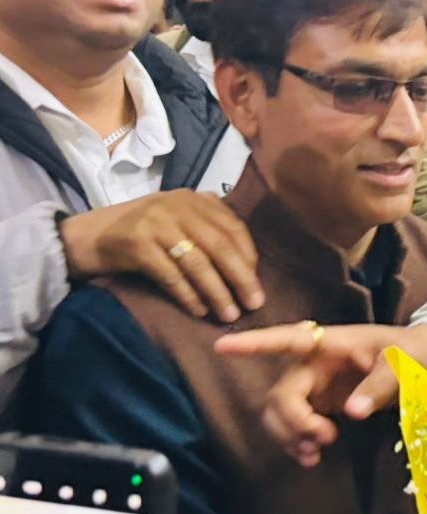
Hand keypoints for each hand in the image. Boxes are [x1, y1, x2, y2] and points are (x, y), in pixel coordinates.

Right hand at [57, 191, 262, 322]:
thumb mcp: (176, 224)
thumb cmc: (138, 236)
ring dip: (217, 292)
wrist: (82, 236)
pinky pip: (171, 274)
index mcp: (193, 199)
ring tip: (229, 314)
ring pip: (198, 262)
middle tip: (254, 304)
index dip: (249, 258)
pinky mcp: (137, 243)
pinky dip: (188, 295)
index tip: (255, 284)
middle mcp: (177, 205)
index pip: (234, 227)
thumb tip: (247, 271)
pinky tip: (198, 311)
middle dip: (241, 278)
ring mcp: (156, 222)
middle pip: (221, 246)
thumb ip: (206, 234)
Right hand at [213, 322, 426, 466]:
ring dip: (289, 436)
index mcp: (331, 343)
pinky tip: (311, 458)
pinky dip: (297, 443)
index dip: (254, 343)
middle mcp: (314, 364)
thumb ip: (380, 385)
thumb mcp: (404, 363)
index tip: (222, 345)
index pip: (287, 340)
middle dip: (292, 420)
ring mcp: (315, 386)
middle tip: (325, 437)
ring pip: (280, 413)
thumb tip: (352, 412)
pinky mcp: (320, 406)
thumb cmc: (412, 352)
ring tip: (315, 454)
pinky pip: (294, 426)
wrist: (426, 363)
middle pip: (281, 393)